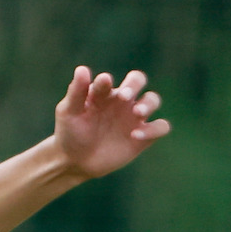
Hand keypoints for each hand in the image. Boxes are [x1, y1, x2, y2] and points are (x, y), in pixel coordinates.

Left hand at [50, 67, 167, 180]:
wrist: (77, 162)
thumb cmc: (71, 133)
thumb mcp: (69, 112)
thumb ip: (76, 92)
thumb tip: (82, 69)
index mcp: (103, 92)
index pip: (109, 80)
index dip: (106, 82)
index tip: (102, 87)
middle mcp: (122, 101)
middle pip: (138, 80)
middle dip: (134, 84)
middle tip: (124, 97)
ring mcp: (134, 118)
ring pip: (153, 100)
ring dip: (149, 103)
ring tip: (137, 113)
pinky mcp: (144, 137)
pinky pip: (161, 127)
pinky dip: (154, 129)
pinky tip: (135, 136)